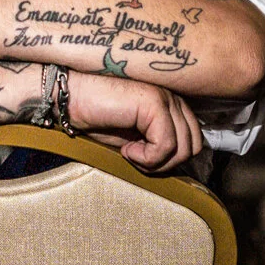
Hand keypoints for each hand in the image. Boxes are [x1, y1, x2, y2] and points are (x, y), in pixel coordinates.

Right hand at [66, 73, 203, 171]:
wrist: (70, 100)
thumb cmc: (97, 119)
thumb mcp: (134, 139)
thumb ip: (159, 145)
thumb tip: (176, 166)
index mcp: (172, 106)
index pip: (194, 142)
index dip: (169, 160)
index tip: (141, 158)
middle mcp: (174, 99)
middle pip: (193, 146)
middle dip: (165, 163)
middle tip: (136, 158)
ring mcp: (166, 98)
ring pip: (182, 148)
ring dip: (154, 161)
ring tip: (130, 152)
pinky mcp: (155, 103)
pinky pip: (166, 145)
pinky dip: (146, 157)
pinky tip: (126, 149)